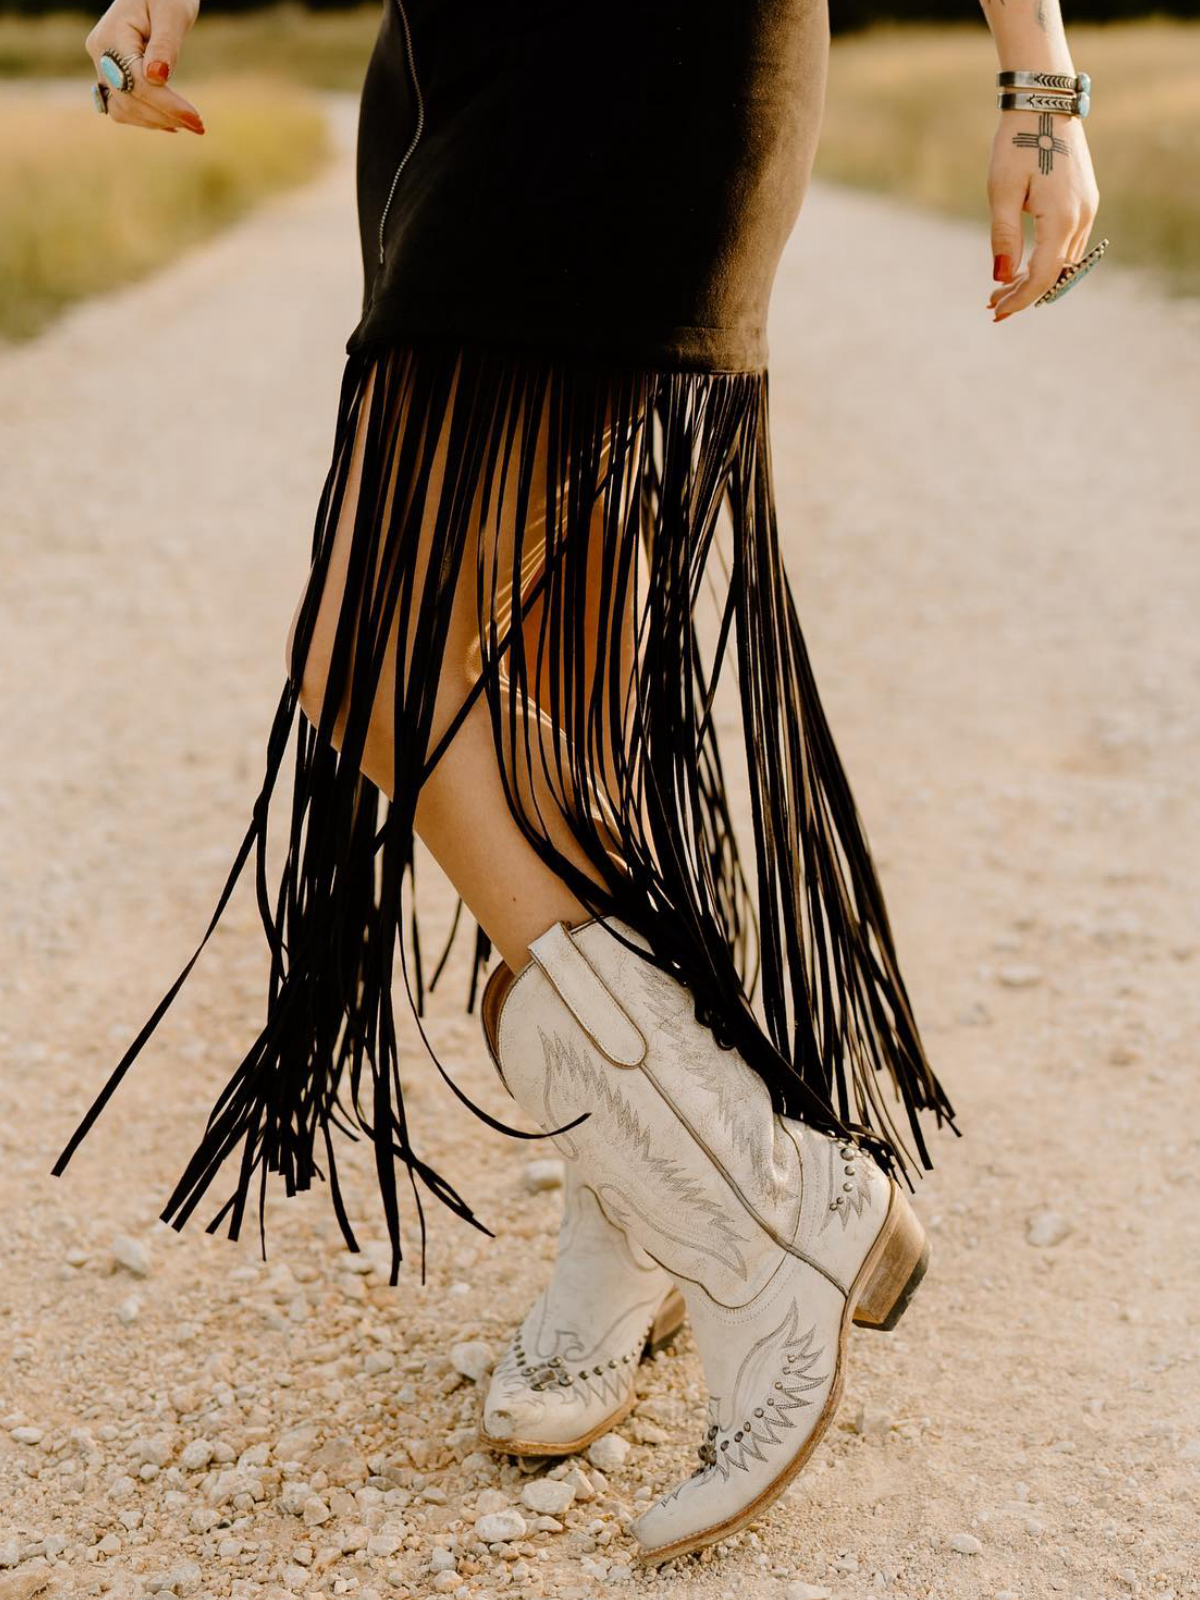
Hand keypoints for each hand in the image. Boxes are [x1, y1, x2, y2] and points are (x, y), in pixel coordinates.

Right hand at [86, 0, 203, 133]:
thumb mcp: (171, 13)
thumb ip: (164, 44)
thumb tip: (157, 78)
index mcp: (111, 35)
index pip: (137, 83)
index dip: (167, 105)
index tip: (197, 119)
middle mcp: (100, 53)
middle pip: (128, 100)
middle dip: (165, 116)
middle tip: (199, 126)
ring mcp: (103, 66)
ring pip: (123, 109)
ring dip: (155, 122)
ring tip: (188, 123)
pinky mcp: (112, 75)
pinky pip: (124, 106)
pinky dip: (147, 117)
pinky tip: (172, 122)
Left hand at [986, 109, 1099, 319]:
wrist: (1045, 103)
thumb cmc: (1018, 143)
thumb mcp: (1001, 192)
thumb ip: (1004, 237)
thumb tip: (1001, 278)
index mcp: (1061, 218)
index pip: (1044, 276)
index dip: (1021, 299)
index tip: (996, 311)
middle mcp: (1081, 217)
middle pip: (1055, 273)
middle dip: (1024, 292)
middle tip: (992, 303)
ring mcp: (1088, 208)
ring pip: (1064, 260)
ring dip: (1036, 277)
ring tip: (1004, 287)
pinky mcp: (1086, 199)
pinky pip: (1070, 242)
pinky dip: (1049, 259)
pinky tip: (1026, 263)